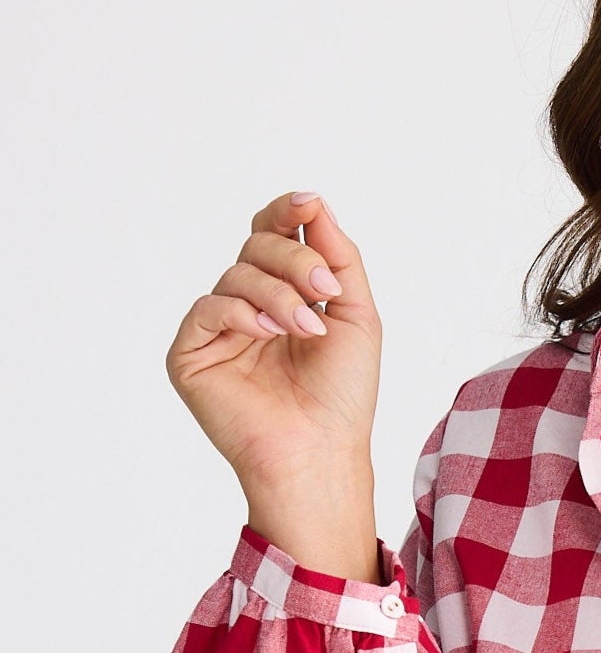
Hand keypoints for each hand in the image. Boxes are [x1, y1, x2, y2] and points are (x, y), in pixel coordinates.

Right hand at [165, 190, 382, 495]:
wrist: (322, 449)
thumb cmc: (343, 394)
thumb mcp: (356, 313)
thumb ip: (339, 256)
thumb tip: (316, 203)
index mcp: (284, 295)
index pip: (274, 236)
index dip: (286, 213)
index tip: (308, 202)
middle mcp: (248, 307)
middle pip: (257, 245)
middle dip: (295, 259)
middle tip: (324, 289)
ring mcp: (218, 330)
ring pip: (237, 274)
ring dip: (279, 295)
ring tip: (307, 329)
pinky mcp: (191, 355)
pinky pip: (209, 307)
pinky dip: (243, 313)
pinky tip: (268, 334)